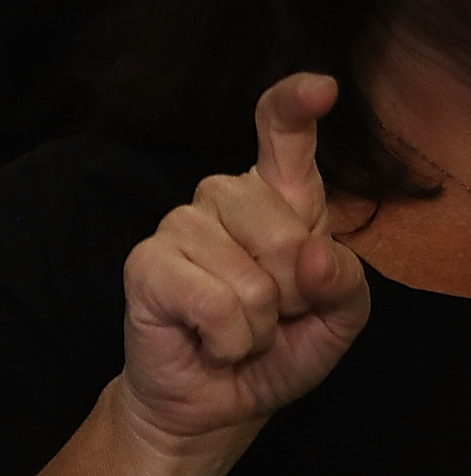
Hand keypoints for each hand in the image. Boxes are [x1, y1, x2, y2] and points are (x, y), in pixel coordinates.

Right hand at [59, 73, 372, 473]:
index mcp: (274, 200)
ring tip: (237, 330)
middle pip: (284, 225)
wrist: (217, 400)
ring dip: (259, 324)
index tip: (321, 87)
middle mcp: (221, 199)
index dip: (296, 106)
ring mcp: (178, 226)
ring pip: (252, 275)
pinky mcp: (145, 262)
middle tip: (271, 314)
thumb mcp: (336, 320)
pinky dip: (229, 338)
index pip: (281, 136)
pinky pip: (215, 301)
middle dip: (294, 291)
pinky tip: (211, 339)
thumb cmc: (276, 348)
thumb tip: (311, 254)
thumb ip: (343, 282)